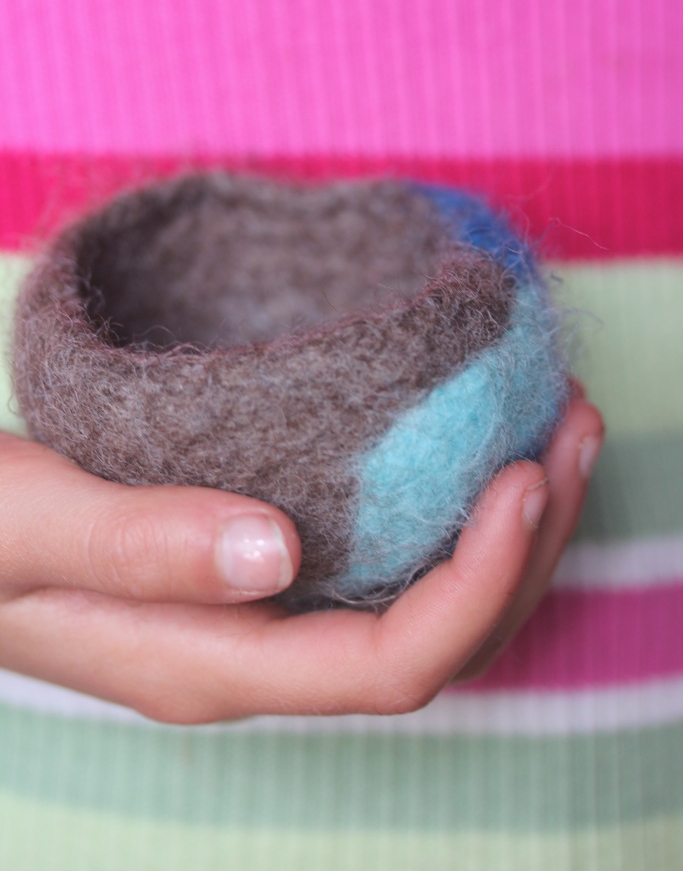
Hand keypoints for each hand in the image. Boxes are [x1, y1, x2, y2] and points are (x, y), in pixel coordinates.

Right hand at [0, 390, 602, 721]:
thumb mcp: (29, 524)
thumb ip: (139, 545)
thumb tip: (276, 549)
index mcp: (213, 662)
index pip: (390, 664)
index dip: (477, 583)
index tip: (523, 475)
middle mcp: (259, 653)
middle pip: (438, 642)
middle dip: (529, 548)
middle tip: (572, 426)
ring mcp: (269, 618)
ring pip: (427, 603)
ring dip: (509, 526)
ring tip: (554, 422)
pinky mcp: (267, 572)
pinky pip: (391, 561)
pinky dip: (452, 507)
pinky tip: (471, 440)